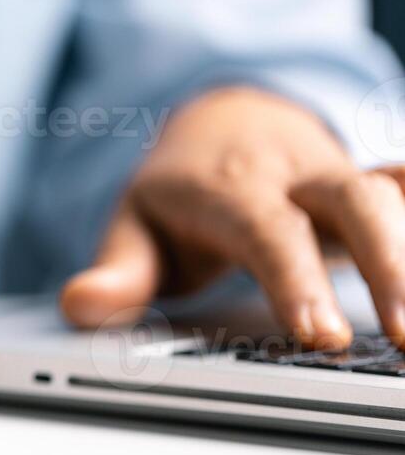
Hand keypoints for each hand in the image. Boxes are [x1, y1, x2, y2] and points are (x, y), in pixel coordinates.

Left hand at [61, 87, 404, 349]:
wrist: (223, 120)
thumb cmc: (183, 190)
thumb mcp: (134, 227)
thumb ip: (117, 273)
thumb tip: (81, 304)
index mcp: (230, 186)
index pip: (266, 231)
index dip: (294, 280)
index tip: (319, 334)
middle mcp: (295, 172)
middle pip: (353, 201)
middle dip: (388, 262)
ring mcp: (344, 173)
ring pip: (395, 195)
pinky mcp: (378, 182)